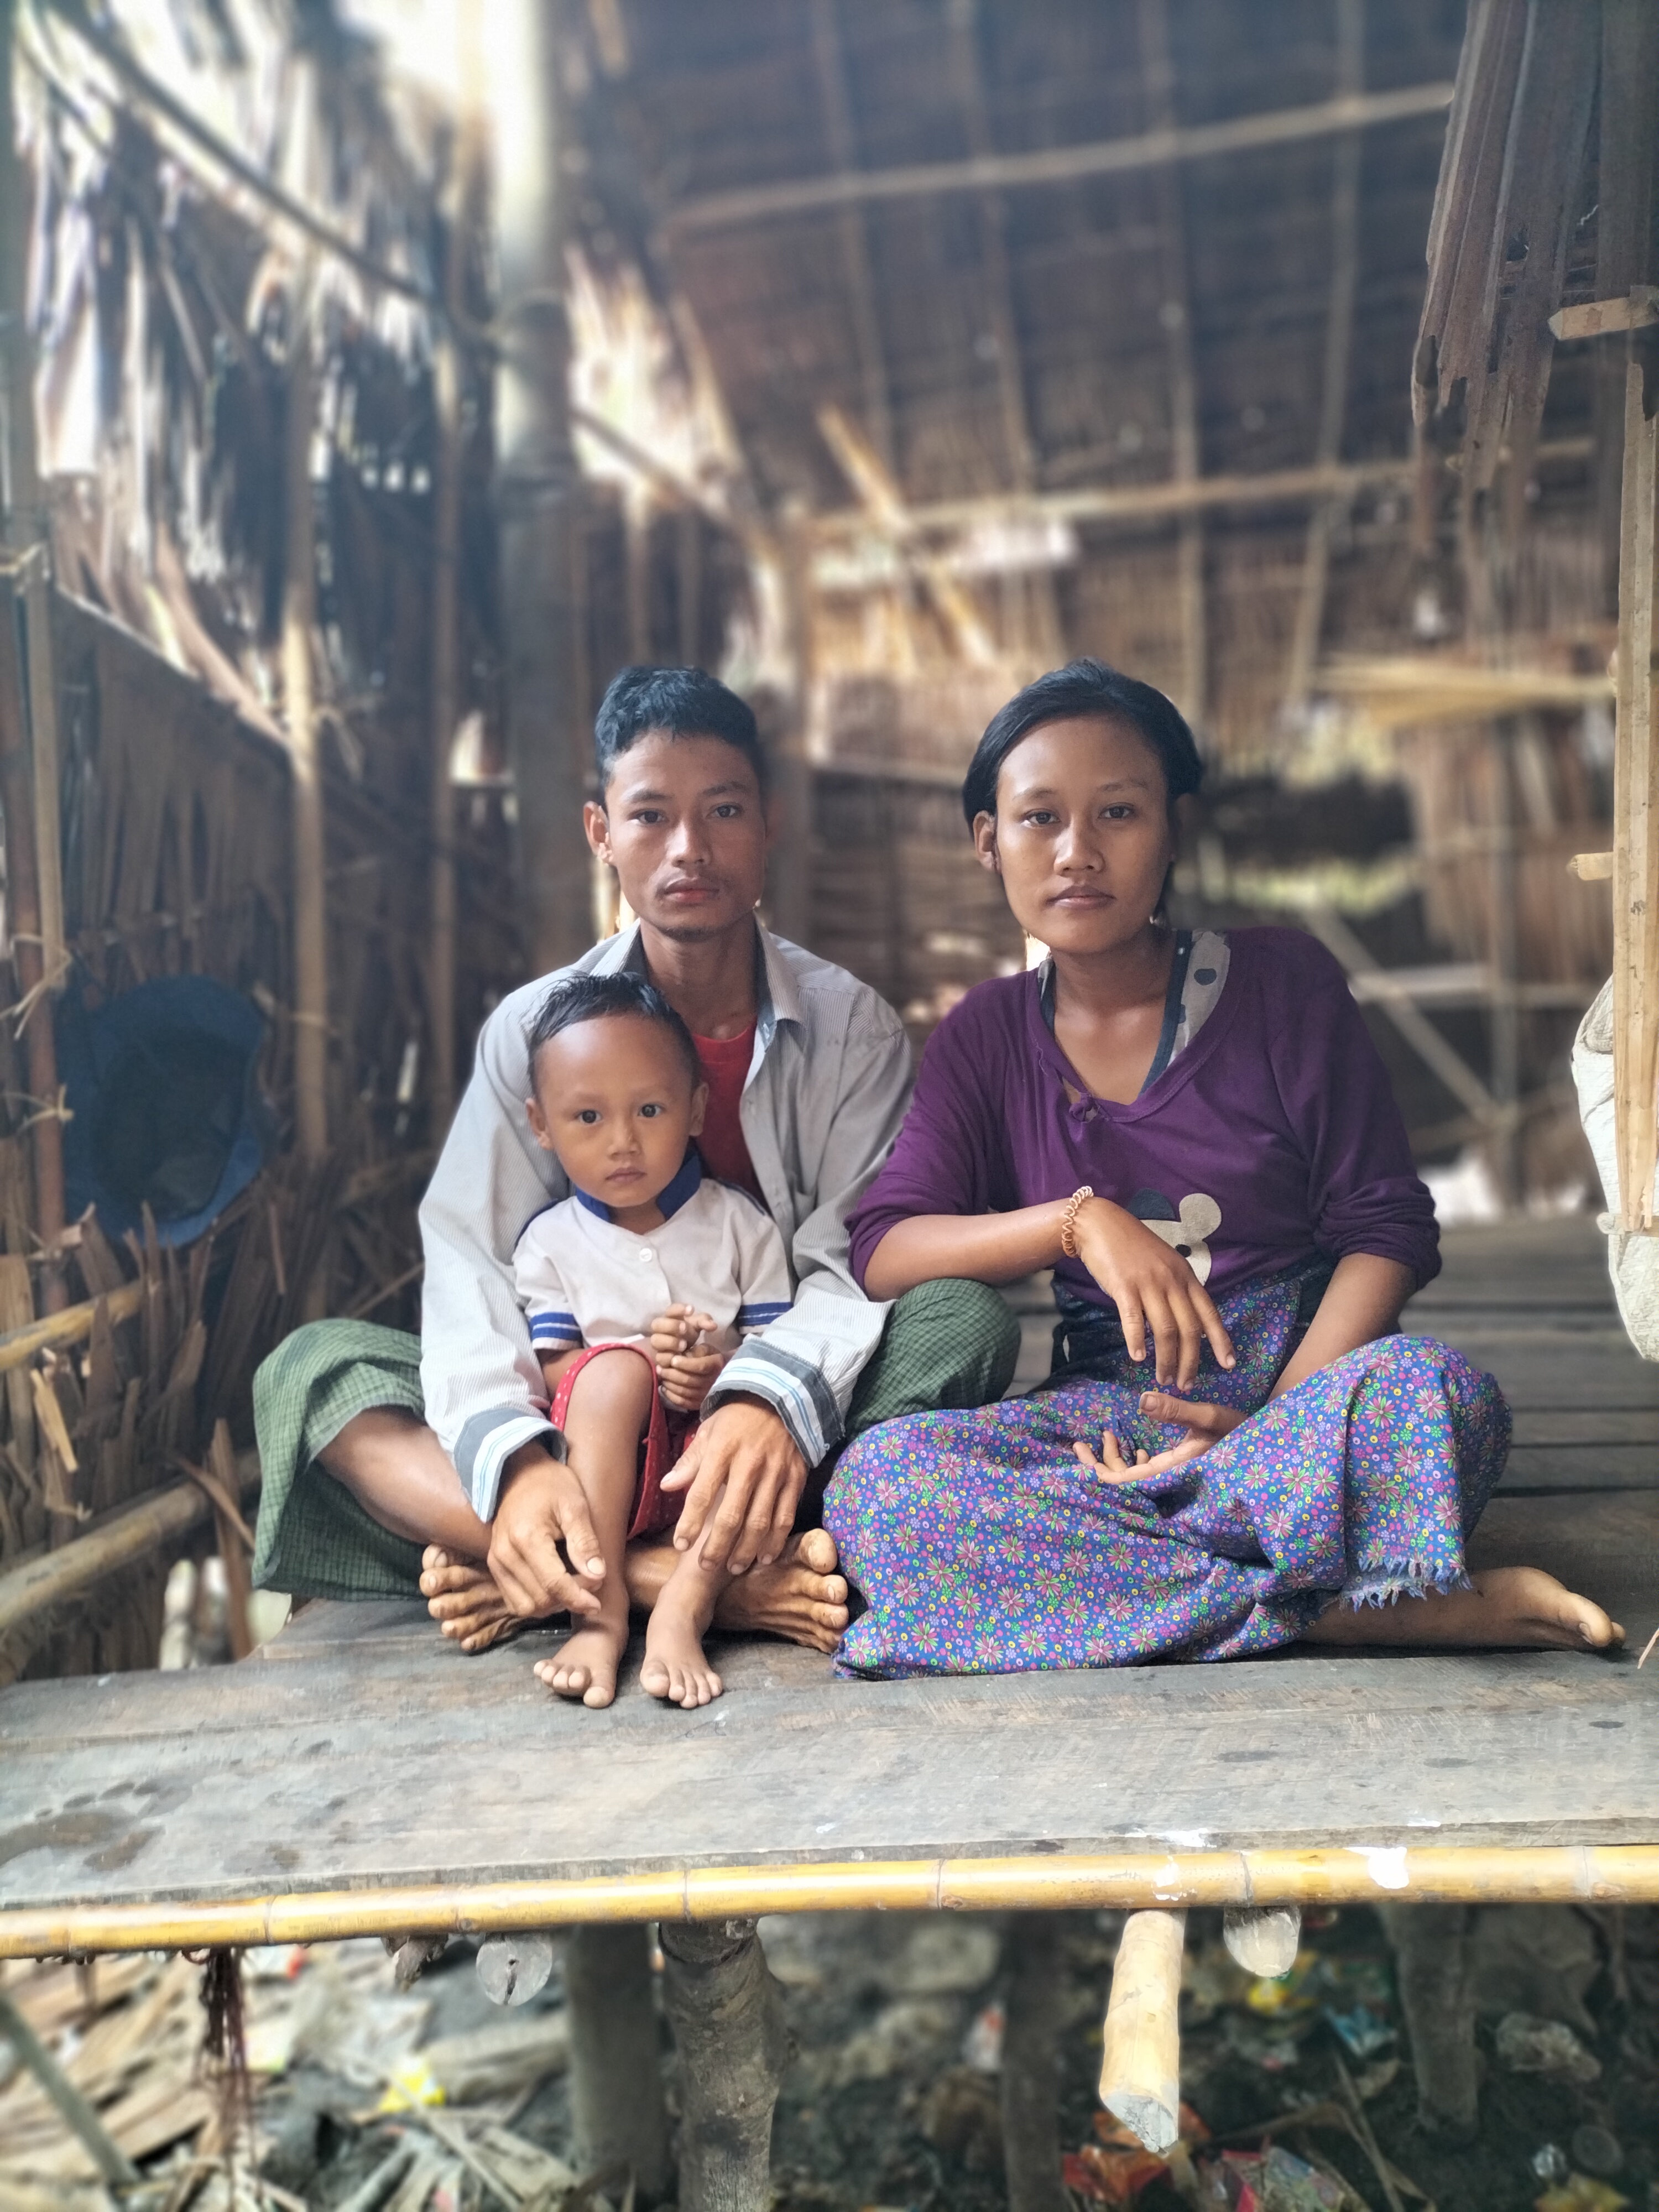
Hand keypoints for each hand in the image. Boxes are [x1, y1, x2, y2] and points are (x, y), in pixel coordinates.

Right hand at [486, 1441, 606, 1618]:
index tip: (598, 1604)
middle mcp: (505, 1554)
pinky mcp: (494, 1567)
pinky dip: (536, 1602)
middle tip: (589, 1584)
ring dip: (552, 1605)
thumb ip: (585, 1541)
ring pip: (526, 1607)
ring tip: (573, 1586)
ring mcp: (496, 1562)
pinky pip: (514, 1601)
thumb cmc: (552, 1485)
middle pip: (540, 1599)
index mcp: (526, 1537)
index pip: (554, 1583)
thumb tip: (598, 1575)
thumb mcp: (575, 1506)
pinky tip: (554, 1588)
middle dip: (569, 1599)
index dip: (578, 1598)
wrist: (520, 1473)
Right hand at [649, 1304, 716, 1360]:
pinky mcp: (658, 1357)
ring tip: (684, 1345)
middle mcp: (660, 1329)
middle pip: (656, 1324)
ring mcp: (657, 1343)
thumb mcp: (697, 1326)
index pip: (670, 1309)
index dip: (679, 1309)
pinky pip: (659, 1357)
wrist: (681, 1351)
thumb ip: (704, 1322)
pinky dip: (669, 1357)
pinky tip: (678, 1357)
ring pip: (655, 1340)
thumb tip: (713, 1325)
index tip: (692, 1310)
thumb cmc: (688, 1333)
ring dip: (670, 1342)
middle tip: (684, 1328)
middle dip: (671, 1325)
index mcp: (670, 1317)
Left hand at [658, 1395, 807, 1572]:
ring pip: (760, 1521)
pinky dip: (775, 1540)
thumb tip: (666, 1486)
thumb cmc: (737, 1418)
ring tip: (732, 1567)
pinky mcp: (795, 1478)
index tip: (680, 1545)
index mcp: (722, 1451)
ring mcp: (775, 1472)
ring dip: (745, 1549)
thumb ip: (690, 1462)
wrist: (781, 1398)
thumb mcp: (709, 1431)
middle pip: (731, 1515)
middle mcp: (749, 1464)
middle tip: (706, 1566)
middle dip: (717, 1546)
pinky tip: (764, 1557)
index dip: (689, 1523)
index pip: (701, 1493)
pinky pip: (785, 1515)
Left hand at [659, 1346, 725, 1412]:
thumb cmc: (712, 1359)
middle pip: (688, 1380)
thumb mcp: (707, 1350)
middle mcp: (712, 1382)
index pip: (700, 1366)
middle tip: (660, 1367)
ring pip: (683, 1391)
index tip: (673, 1360)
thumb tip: (683, 1357)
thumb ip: (696, 1351)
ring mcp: (705, 1395)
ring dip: (669, 1383)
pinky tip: (664, 1388)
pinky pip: (682, 1402)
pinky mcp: (699, 1404)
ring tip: (661, 1375)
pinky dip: (670, 1395)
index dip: (684, 1364)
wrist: (722, 1376)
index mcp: (716, 1365)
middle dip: (671, 1373)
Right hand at [1071, 1199, 1235, 1390]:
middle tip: (1186, 1384)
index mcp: (1185, 1276)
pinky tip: (1138, 1358)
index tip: (1228, 1364)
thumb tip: (1188, 1321)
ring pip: (1165, 1329)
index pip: (1209, 1313)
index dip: (1220, 1340)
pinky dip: (1136, 1341)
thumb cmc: (1132, 1246)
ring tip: (1163, 1379)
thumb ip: (1177, 1288)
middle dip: (1190, 1361)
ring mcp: (1148, 1283)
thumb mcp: (1164, 1264)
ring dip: (1166, 1359)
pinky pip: (1133, 1319)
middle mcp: (1171, 1280)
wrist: (1100, 1224)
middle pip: (1189, 1328)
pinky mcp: (1123, 1286)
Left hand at [1073, 1394, 1245, 1483]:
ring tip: (1107, 1436)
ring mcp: (1177, 1476)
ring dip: (1118, 1459)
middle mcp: (1172, 1477)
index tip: (1080, 1451)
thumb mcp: (1209, 1418)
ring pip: (1138, 1475)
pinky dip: (1138, 1459)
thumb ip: (1176, 1410)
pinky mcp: (1183, 1469)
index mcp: (1174, 1470)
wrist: (1271, 1446)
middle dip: (1101, 1464)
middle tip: (1080, 1443)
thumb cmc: (1243, 1432)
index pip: (1126, 1480)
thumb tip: (1141, 1400)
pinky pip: (1152, 1472)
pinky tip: (1137, 1447)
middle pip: (1126, 1480)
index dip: (1099, 1471)